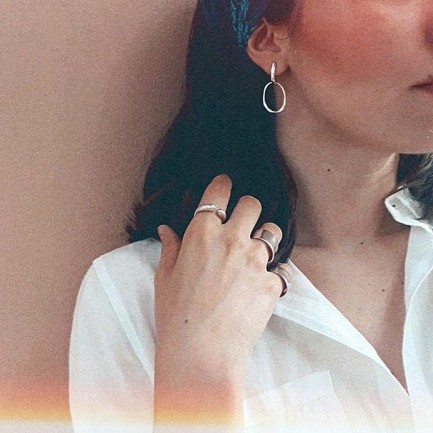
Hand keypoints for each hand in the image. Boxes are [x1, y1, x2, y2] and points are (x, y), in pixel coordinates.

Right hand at [154, 174, 292, 375]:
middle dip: (249, 209)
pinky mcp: (271, 283)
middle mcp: (232, 240)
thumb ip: (170, 248)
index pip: (218, 193)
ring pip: (272, 232)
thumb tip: (166, 230)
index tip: (226, 184)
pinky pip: (279, 271)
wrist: (201, 353)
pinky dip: (271, 277)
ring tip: (255, 256)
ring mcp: (255, 261)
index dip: (223, 184)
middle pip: (252, 205)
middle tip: (244, 222)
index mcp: (202, 234)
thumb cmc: (176, 316)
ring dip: (265, 239)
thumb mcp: (165, 278)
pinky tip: (257, 291)